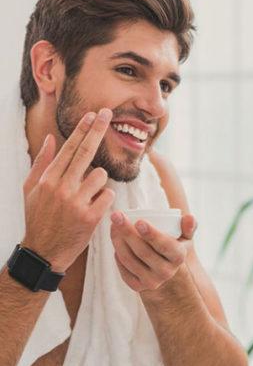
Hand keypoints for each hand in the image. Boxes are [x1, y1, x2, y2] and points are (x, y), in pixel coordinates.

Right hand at [22, 109, 114, 271]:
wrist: (43, 252)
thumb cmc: (38, 218)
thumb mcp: (32, 190)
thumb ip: (43, 163)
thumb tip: (53, 138)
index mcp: (48, 180)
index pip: (69, 149)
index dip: (82, 130)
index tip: (93, 115)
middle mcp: (62, 188)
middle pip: (86, 152)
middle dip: (98, 130)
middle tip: (108, 113)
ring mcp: (76, 202)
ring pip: (101, 175)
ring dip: (99, 182)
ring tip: (87, 195)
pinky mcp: (90, 217)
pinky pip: (108, 196)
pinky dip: (104, 199)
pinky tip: (94, 207)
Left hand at [110, 212, 196, 291]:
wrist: (166, 273)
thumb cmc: (173, 247)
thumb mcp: (185, 238)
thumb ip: (188, 226)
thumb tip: (189, 217)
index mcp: (178, 257)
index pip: (164, 245)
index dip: (151, 234)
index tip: (139, 221)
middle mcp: (166, 272)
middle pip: (143, 251)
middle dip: (127, 232)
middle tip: (117, 215)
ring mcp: (151, 281)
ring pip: (129, 260)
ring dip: (118, 241)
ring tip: (113, 225)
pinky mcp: (137, 287)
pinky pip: (123, 269)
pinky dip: (117, 254)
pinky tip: (115, 241)